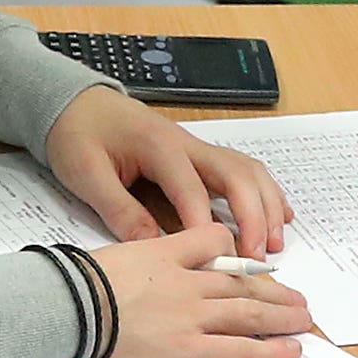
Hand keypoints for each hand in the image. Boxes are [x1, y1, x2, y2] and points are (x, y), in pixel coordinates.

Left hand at [46, 84, 295, 258]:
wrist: (77, 101)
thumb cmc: (79, 135)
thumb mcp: (86, 173)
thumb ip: (118, 208)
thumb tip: (151, 244)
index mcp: (159, 147)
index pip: (190, 188)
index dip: (203, 222)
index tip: (214, 255)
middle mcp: (188, 145)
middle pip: (236, 175)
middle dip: (252, 215)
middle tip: (257, 254)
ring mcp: (198, 148)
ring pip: (248, 171)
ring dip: (266, 205)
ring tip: (275, 242)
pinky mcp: (199, 155)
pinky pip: (243, 171)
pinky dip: (265, 193)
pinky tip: (280, 215)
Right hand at [90, 222, 317, 357]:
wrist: (67, 306)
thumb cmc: (80, 282)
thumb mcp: (119, 250)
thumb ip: (146, 249)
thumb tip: (151, 256)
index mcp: (169, 253)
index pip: (215, 241)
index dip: (235, 254)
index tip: (251, 265)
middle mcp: (189, 282)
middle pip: (243, 282)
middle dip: (275, 292)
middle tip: (298, 301)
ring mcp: (191, 316)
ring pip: (250, 312)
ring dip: (282, 318)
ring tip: (303, 322)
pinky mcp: (188, 350)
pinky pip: (238, 350)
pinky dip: (268, 351)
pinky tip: (290, 352)